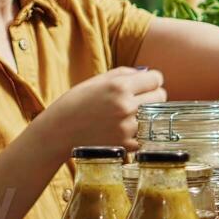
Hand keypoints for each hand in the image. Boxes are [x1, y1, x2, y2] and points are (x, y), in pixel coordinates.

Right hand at [35, 66, 166, 152]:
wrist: (58, 132)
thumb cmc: (76, 103)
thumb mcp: (97, 80)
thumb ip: (125, 74)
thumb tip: (147, 73)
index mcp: (119, 86)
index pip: (156, 79)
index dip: (152, 80)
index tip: (146, 84)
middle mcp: (126, 106)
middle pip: (161, 96)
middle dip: (152, 96)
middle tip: (139, 99)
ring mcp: (127, 127)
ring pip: (155, 116)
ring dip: (147, 115)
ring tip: (130, 114)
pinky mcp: (126, 144)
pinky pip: (146, 135)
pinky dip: (140, 132)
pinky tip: (127, 128)